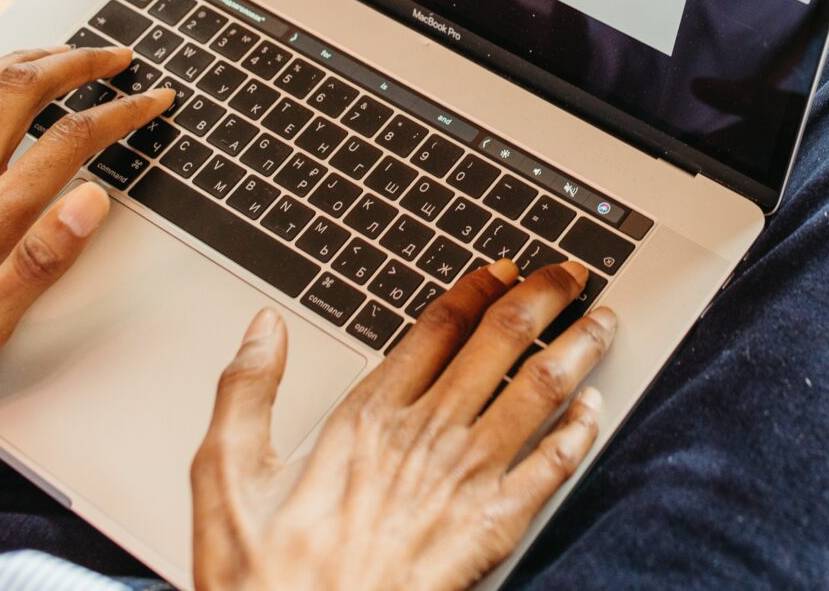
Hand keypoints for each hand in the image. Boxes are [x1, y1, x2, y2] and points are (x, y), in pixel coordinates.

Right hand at [192, 260, 615, 590]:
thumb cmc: (264, 580)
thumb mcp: (225, 477)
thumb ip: (245, 393)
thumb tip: (262, 327)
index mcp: (367, 418)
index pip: (437, 328)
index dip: (477, 289)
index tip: (503, 268)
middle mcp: (426, 438)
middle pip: (500, 343)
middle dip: (544, 298)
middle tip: (571, 274)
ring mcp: (466, 482)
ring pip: (539, 391)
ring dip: (577, 348)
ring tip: (603, 322)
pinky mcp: (493, 530)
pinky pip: (552, 467)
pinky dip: (581, 431)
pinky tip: (595, 410)